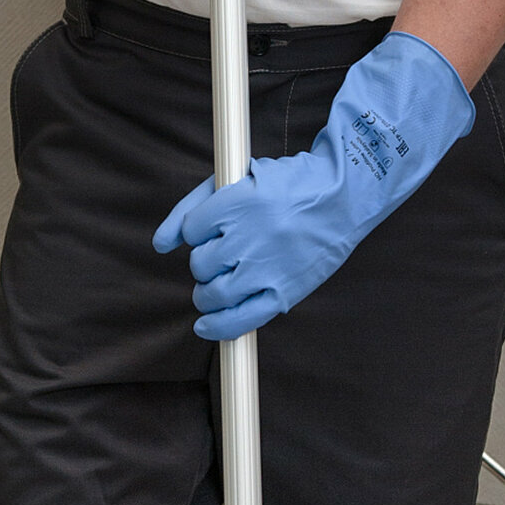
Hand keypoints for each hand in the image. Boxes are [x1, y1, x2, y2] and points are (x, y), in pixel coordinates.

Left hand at [153, 32, 475, 340]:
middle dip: (207, 259)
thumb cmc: (290, 185)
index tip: (215, 228)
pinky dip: (218, 326)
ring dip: (208, 289)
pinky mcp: (283, 293)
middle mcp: (250, 236)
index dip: (200, 230)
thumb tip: (159, 244)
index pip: (193, 229)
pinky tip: (207, 324)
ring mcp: (266, 268)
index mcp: (240, 201)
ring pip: (211, 291)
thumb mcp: (241, 178)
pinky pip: (239, 319)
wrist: (345, 198)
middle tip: (227, 252)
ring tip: (222, 280)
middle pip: (200, 262)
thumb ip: (194, 204)